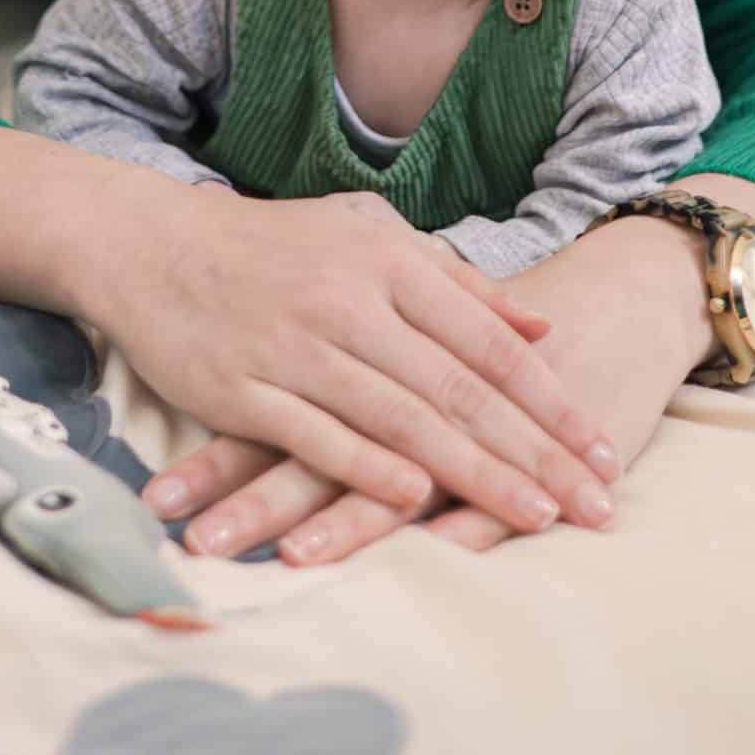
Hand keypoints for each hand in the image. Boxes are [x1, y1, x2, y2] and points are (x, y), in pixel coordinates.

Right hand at [149, 212, 713, 560]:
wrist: (152, 246)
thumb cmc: (273, 246)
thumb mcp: (368, 235)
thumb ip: (455, 280)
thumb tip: (541, 319)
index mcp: (387, 262)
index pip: (487, 341)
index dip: (549, 399)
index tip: (602, 447)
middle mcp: (349, 303)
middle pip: (458, 390)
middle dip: (535, 452)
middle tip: (594, 503)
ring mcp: (295, 348)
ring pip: (401, 420)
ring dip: (473, 474)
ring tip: (535, 518)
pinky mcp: (244, 390)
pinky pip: (316, 436)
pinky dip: (368, 470)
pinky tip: (417, 502)